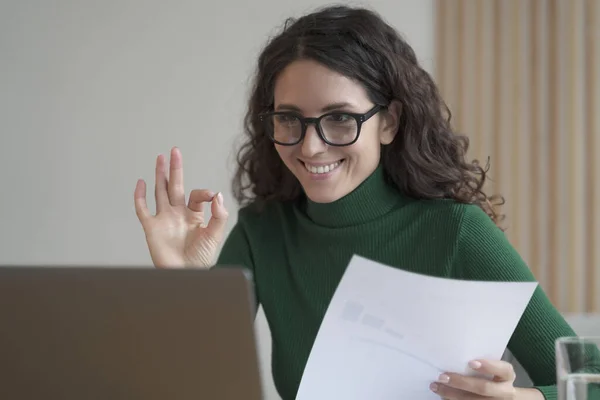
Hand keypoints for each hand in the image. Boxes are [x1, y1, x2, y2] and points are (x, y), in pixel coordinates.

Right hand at [134, 147, 228, 267]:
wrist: (186, 275)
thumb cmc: (201, 259)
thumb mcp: (215, 235)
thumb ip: (218, 215)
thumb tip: (217, 194)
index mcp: (194, 215)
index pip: (197, 196)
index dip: (204, 192)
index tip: (211, 196)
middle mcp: (178, 214)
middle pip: (175, 186)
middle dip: (175, 169)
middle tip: (174, 151)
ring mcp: (164, 219)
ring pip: (160, 192)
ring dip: (160, 175)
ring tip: (160, 158)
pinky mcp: (151, 228)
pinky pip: (143, 209)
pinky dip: (140, 196)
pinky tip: (141, 183)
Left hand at [429, 359, 520, 398]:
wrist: (505, 398)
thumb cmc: (493, 376)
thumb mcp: (494, 369)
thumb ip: (482, 363)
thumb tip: (454, 354)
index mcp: (507, 376)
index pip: (503, 369)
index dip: (488, 366)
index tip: (471, 362)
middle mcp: (505, 391)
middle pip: (484, 388)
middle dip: (462, 383)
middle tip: (443, 376)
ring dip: (452, 394)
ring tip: (436, 386)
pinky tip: (443, 396)